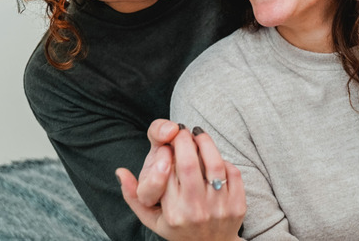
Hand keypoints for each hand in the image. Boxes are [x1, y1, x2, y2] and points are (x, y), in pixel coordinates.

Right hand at [117, 124, 244, 240]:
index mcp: (172, 212)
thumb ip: (133, 196)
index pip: (165, 171)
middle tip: (182, 130)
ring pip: (214, 163)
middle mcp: (195, 210)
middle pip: (188, 162)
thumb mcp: (152, 219)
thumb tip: (120, 171)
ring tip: (198, 134)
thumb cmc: (178, 228)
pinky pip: (232, 172)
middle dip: (184, 139)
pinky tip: (214, 156)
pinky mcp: (238, 205)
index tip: (166, 141)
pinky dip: (223, 159)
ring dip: (205, 142)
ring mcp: (219, 208)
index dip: (166, 149)